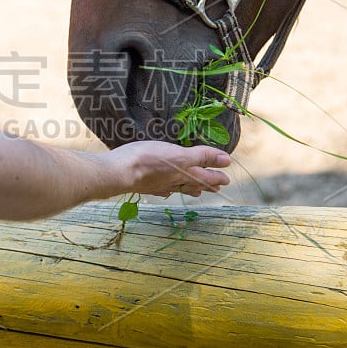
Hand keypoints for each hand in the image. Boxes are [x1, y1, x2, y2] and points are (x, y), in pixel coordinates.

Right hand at [109, 141, 230, 197]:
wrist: (119, 173)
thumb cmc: (148, 160)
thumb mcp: (179, 155)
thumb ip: (202, 157)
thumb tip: (226, 161)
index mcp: (185, 173)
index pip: (206, 174)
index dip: (216, 173)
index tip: (227, 175)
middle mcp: (174, 181)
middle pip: (194, 183)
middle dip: (207, 184)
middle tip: (218, 186)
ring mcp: (159, 184)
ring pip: (179, 187)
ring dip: (190, 188)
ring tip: (197, 192)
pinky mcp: (145, 184)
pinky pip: (162, 189)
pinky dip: (168, 190)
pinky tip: (166, 191)